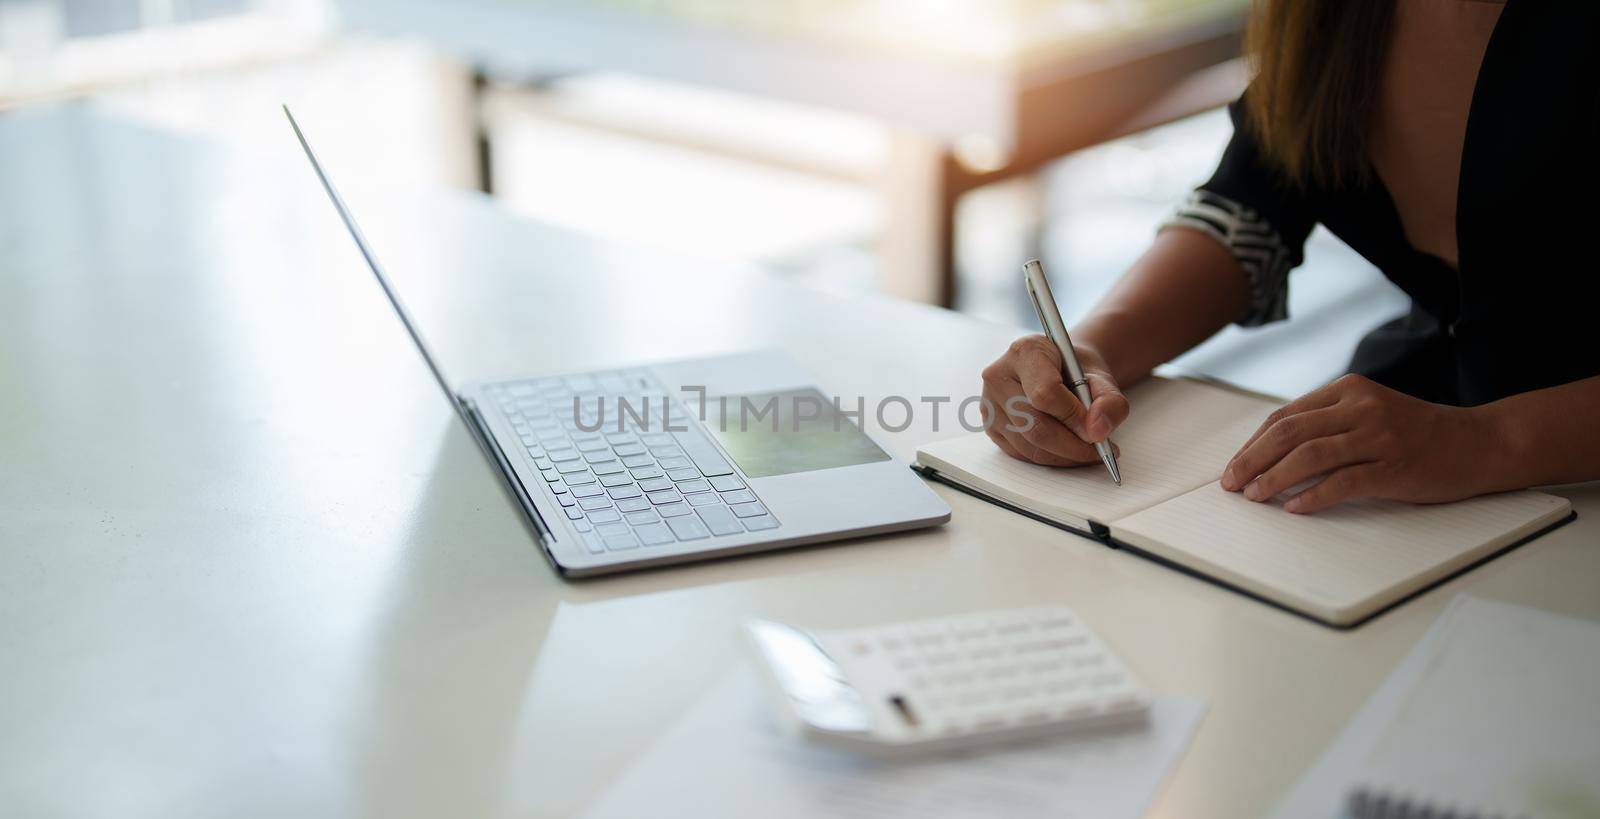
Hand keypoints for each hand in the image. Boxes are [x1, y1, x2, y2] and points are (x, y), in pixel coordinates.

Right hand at [979, 335, 1129, 465]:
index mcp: (1025, 351)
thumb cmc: (1077, 372)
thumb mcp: (1102, 378)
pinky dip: (1051, 459)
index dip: (1073, 417)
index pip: (1045, 393)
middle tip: (1099, 450)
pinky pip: (1022, 455)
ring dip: (1064, 457)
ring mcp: (989, 404)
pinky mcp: (990, 427)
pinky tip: (1068, 450)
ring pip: (1029, 446)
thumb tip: (1097, 431)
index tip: (1096, 431)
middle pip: (1034, 426)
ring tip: (1088, 451)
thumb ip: (1109, 401)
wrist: (1060, 370)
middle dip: (1072, 446)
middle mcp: (998, 376)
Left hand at [1221, 374, 1502, 513]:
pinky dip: (1313, 496)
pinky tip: (1294, 508)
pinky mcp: (1394, 466)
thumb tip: (1271, 452)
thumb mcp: (1369, 411)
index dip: (1253, 444)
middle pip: (1289, 433)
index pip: (1285, 416)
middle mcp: (1361, 407)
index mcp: (1348, 389)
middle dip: (1252, 460)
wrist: (1480, 442)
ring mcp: (1379, 436)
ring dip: (1274, 478)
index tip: (1234, 467)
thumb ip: (1328, 422)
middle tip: (1232, 484)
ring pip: (1310, 456)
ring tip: (1254, 496)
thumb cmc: (1417, 432)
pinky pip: (1343, 482)